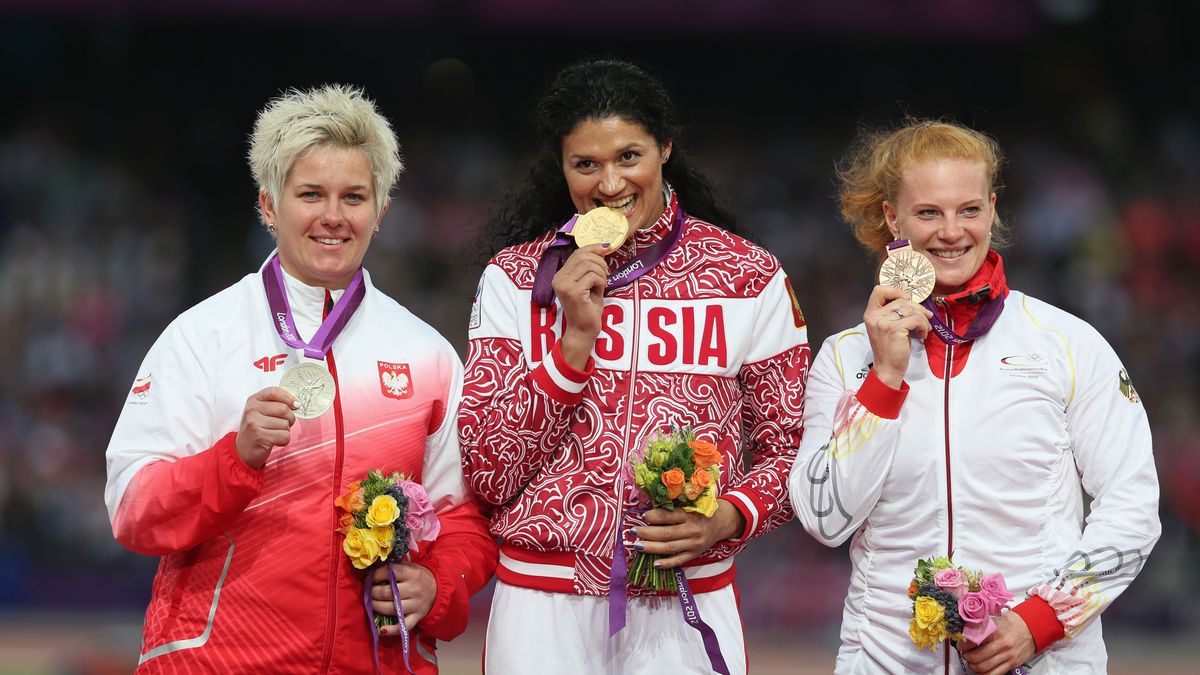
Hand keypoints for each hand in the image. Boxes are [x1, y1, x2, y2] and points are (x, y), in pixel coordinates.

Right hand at [235, 387, 295, 469]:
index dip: (288, 397)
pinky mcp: (260, 437)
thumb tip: (296, 404)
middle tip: (284, 424)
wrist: (243, 450)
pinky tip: (274, 441)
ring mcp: (255, 423)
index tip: (295, 404)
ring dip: (285, 431)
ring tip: (275, 433)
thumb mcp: (261, 412)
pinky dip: (283, 440)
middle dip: (290, 418)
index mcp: (253, 400)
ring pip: (285, 424)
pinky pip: (284, 436)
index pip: (274, 391)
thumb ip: (275, 404)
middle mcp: (252, 410)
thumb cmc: (256, 429)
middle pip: (284, 409)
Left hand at [370, 562, 437, 632]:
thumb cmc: (419, 577)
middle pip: (387, 592)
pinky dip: (392, 630)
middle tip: (369, 592)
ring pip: (391, 608)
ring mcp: (415, 605)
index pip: (390, 573)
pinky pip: (403, 626)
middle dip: (373, 592)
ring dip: (376, 607)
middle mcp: (413, 589)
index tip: (370, 578)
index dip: (376, 575)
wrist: (438, 589)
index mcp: (411, 574)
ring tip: (371, 603)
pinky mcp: (417, 617)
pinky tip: (382, 630)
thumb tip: (373, 571)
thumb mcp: (410, 567)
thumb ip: (395, 568)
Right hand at [552, 244, 609, 369]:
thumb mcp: (588, 284)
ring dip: (601, 274)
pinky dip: (600, 282)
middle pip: (583, 256)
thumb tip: (601, 248)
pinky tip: (599, 291)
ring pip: (589, 265)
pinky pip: (592, 277)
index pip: (576, 253)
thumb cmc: (587, 309)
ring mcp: (564, 285)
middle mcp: (558, 279)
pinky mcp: (573, 292)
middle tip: (606, 275)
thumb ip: (589, 268)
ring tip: (601, 285)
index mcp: (560, 276)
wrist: (583, 331)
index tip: (607, 247)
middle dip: (600, 262)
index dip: (593, 247)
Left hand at [631, 499, 744, 568]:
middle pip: (666, 533)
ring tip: (637, 545)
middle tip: (633, 531)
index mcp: (690, 514)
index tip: (643, 516)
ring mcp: (693, 544)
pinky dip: (667, 563)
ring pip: (670, 548)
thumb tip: (649, 510)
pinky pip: (679, 560)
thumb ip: (673, 507)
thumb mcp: (690, 503)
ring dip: (652, 547)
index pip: (669, 516)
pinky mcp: (695, 554)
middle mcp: (692, 530)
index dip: (654, 516)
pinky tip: (655, 564)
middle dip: (647, 533)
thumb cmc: (701, 510)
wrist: (721, 522)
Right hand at [863, 285, 932, 387]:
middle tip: (926, 317)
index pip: (879, 290)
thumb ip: (894, 313)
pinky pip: (916, 320)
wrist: (887, 368)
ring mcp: (883, 322)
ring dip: (923, 318)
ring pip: (910, 309)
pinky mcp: (894, 329)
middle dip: (917, 308)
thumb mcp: (887, 327)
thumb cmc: (889, 349)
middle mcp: (874, 316)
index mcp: (870, 313)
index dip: (895, 291)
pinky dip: (923, 326)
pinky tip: (923, 334)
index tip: (906, 300)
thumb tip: (916, 304)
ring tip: (925, 328)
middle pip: (901, 300)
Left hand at [958, 611, 1035, 674]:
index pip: (972, 641)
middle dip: (966, 657)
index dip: (962, 645)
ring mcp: (1007, 656)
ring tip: (972, 661)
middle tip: (965, 654)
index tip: (960, 645)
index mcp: (994, 632)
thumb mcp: (994, 620)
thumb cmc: (1009, 623)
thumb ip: (980, 627)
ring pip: (983, 668)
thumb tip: (963, 634)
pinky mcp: (1012, 664)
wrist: (1030, 627)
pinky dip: (984, 674)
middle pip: (976, 657)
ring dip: (973, 666)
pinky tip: (980, 669)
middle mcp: (1001, 644)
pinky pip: (995, 674)